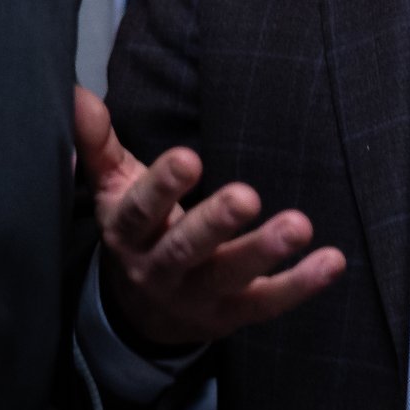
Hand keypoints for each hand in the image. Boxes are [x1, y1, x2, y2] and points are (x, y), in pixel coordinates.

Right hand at [73, 86, 345, 350]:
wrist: (141, 313)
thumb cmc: (137, 230)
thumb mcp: (112, 189)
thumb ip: (99, 143)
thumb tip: (77, 94)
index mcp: (128, 232)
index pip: (140, 210)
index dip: (161, 186)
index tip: (188, 158)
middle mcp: (158, 269)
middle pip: (183, 248)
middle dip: (214, 224)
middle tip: (246, 196)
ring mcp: (196, 297)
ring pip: (228, 278)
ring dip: (264, 252)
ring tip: (299, 226)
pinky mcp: (231, 316)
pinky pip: (268, 303)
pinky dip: (301, 284)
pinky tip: (332, 261)